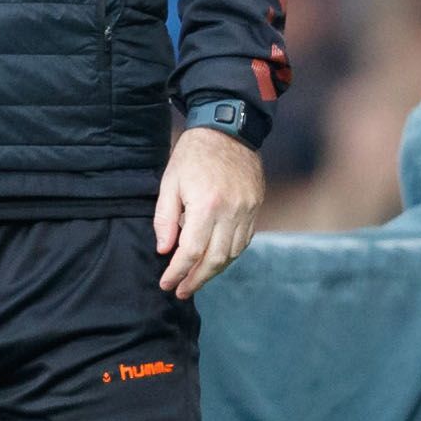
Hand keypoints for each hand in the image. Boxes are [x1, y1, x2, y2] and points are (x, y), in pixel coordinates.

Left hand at [154, 125, 263, 298]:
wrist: (229, 130)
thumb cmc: (193, 154)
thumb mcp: (170, 182)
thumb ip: (165, 219)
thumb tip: (164, 250)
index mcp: (207, 205)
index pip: (191, 251)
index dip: (178, 272)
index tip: (166, 284)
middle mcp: (231, 211)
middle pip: (215, 259)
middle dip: (197, 279)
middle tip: (181, 291)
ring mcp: (248, 210)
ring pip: (232, 253)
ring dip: (214, 271)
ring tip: (195, 280)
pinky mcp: (256, 208)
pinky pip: (244, 241)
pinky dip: (228, 255)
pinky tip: (214, 261)